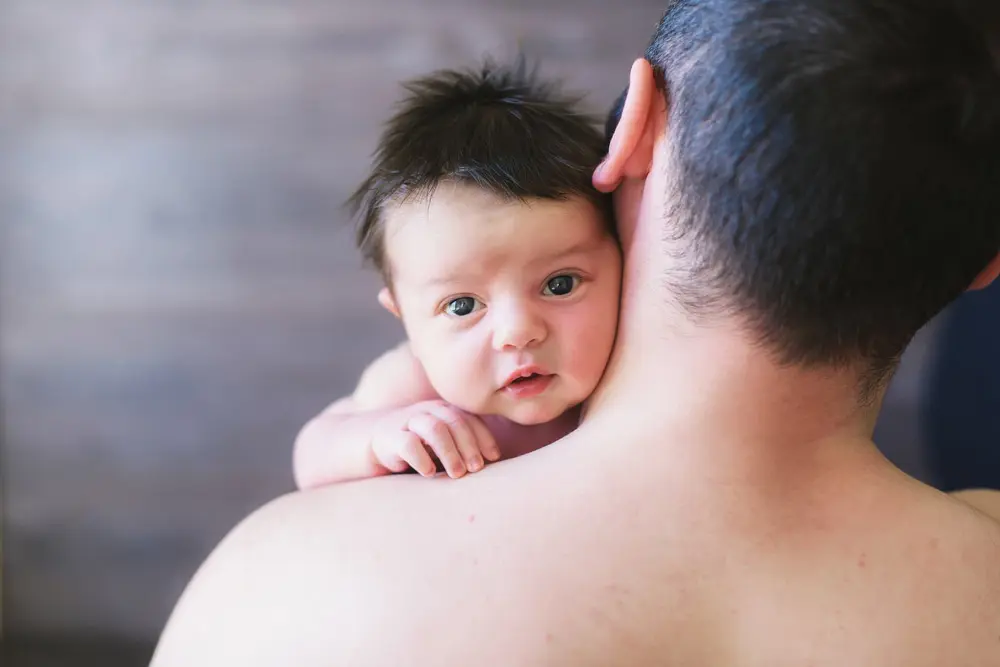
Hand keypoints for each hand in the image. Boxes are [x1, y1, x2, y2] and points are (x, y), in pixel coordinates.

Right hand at [371, 401, 501, 478]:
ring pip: (434, 429)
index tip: (493, 457)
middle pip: (455, 421)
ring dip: (449, 452)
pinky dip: (421, 459)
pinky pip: (408, 444)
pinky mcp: (390, 437)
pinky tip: (429, 473)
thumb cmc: (419, 446)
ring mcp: (408, 421)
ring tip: (457, 474)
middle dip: (469, 445)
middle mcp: (427, 411)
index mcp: (444, 410)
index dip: (484, 437)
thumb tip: (494, 463)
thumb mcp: (443, 442)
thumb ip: (463, 446)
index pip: (469, 418)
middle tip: (477, 468)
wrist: (376, 441)